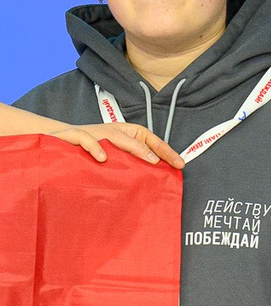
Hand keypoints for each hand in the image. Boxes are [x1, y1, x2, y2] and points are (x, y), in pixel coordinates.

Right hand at [48, 120, 184, 166]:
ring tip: (147, 160)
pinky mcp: (74, 135)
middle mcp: (112, 130)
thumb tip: (155, 174)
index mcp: (125, 133)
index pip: (150, 139)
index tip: (179, 164)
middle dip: (152, 150)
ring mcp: (94, 131)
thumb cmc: (90, 149)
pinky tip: (103, 158)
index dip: (166, 150)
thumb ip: (131, 161)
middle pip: (137, 138)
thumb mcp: (114, 154)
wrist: (57, 139)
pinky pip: (86, 139)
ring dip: (133, 148)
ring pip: (116, 136)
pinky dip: (95, 147)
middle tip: (162, 164)